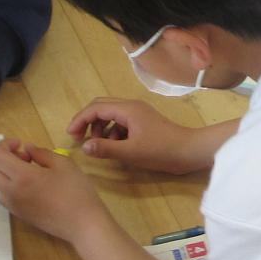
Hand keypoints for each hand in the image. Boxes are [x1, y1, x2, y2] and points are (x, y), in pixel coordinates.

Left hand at [0, 140, 106, 242]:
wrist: (83, 224)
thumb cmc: (76, 191)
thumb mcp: (63, 164)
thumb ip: (41, 153)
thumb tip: (27, 148)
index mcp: (22, 176)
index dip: (4, 145)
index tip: (20, 144)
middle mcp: (11, 192)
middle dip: (1, 158)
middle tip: (23, 157)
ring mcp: (12, 206)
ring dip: (1, 173)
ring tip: (23, 171)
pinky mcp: (17, 215)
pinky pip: (1, 197)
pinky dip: (5, 186)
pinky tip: (26, 185)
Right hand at [66, 97, 209, 173]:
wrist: (190, 151)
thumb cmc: (161, 150)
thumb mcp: (131, 152)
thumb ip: (106, 149)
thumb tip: (84, 147)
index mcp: (127, 109)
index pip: (96, 108)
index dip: (80, 120)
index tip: (70, 135)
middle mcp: (131, 107)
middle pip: (102, 107)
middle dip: (88, 122)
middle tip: (79, 139)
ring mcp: (139, 114)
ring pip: (111, 115)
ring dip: (101, 128)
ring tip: (99, 146)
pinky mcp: (144, 123)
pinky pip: (121, 123)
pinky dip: (113, 132)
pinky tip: (116, 147)